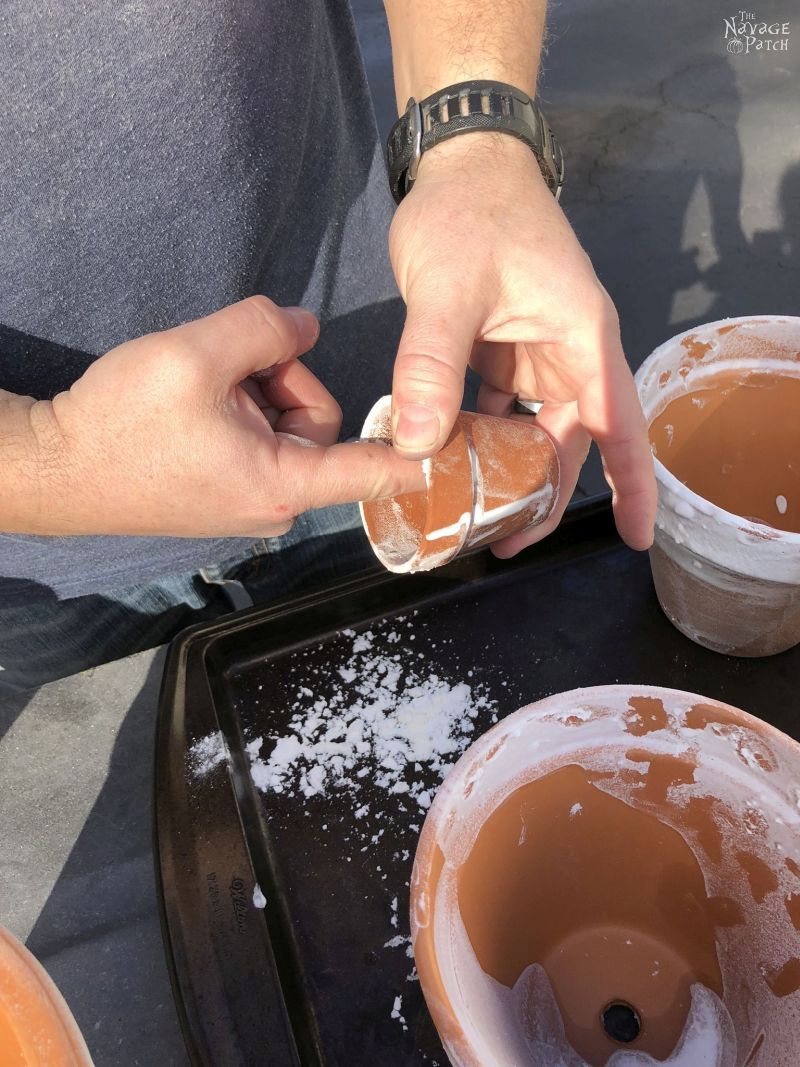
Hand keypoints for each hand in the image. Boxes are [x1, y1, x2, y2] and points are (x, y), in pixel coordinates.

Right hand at [27, 297, 422, 536]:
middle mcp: (276, 501)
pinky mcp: (224, 489)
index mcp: (283, 482)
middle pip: (320, 422)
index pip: (374, 470)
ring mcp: (249, 499)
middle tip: (229, 362)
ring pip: (285, 425)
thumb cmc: (122, 421)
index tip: (468, 448)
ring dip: (254, 388)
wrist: (55, 467)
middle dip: (283, 378)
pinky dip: (237, 407)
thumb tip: (305, 326)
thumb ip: (265, 329)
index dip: (421, 454)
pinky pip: (257, 438)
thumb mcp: (196, 354)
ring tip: (199, 381)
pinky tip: (193, 398)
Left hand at [388, 133, 655, 551]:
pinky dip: (480, 435)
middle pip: (570, 440)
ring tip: (474, 513)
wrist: (461, 159)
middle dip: (542, 494)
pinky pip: (501, 406)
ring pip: (534, 428)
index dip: (632, 486)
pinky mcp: (505, 346)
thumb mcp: (447, 289)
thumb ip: (431, 365)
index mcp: (583, 339)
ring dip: (509, 469)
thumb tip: (414, 445)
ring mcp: (537, 350)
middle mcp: (570, 351)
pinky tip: (450, 459)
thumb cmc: (469, 212)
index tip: (634, 537)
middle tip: (501, 541)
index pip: (620, 425)